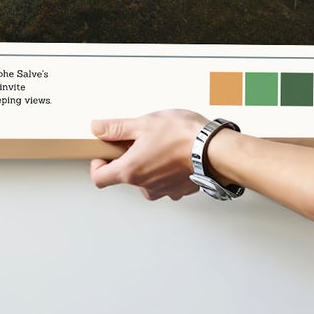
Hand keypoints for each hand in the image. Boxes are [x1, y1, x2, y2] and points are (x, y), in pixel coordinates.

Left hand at [89, 109, 206, 200]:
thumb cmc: (183, 137)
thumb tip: (98, 128)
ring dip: (149, 165)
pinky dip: (167, 170)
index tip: (104, 153)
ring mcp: (164, 190)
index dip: (97, 165)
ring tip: (161, 145)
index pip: (99, 178)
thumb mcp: (144, 123)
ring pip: (146, 180)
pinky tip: (175, 154)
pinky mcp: (180, 190)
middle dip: (128, 159)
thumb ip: (117, 128)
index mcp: (131, 171)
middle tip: (140, 140)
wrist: (215, 150)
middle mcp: (145, 186)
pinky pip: (166, 181)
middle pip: (125, 177)